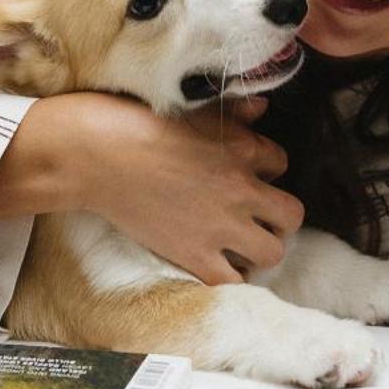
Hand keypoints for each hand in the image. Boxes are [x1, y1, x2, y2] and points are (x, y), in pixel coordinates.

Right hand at [0, 90, 303, 284]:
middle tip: (257, 214)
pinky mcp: (194, 255)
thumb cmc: (138, 122)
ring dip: (261, 247)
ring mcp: (220, 226)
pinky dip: (230, 276)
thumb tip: (262, 108)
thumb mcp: (194, 108)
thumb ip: (236, 109)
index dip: (265, 168)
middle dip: (278, 215)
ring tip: (242, 241)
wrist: (97, 156)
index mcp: (243, 148)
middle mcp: (241, 189)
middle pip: (291, 214)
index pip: (281, 163)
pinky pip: (232, 281)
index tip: (246, 172)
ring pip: (272, 252)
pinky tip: (219, 263)